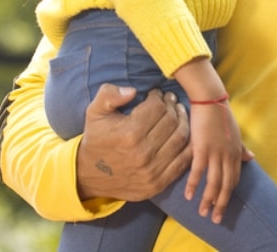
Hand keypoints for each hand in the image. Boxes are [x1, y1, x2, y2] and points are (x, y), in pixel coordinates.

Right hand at [75, 85, 190, 201]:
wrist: (88, 176)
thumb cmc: (96, 139)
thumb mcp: (94, 113)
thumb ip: (108, 95)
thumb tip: (132, 91)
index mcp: (129, 134)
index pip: (157, 107)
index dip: (159, 97)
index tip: (157, 94)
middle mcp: (143, 153)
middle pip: (172, 121)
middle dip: (172, 107)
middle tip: (171, 101)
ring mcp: (152, 171)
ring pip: (181, 139)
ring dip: (183, 122)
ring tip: (178, 114)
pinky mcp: (158, 184)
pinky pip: (182, 161)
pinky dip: (188, 146)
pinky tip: (184, 134)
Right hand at [185, 99, 249, 222]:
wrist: (211, 100)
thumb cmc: (221, 115)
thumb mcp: (235, 134)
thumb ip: (241, 149)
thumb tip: (251, 157)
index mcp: (236, 152)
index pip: (234, 179)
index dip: (228, 194)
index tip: (222, 205)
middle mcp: (228, 155)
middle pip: (226, 185)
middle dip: (221, 204)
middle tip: (215, 218)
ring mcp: (216, 152)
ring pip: (214, 182)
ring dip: (208, 200)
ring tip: (202, 213)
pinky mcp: (202, 148)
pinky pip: (198, 171)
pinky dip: (194, 185)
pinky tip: (189, 196)